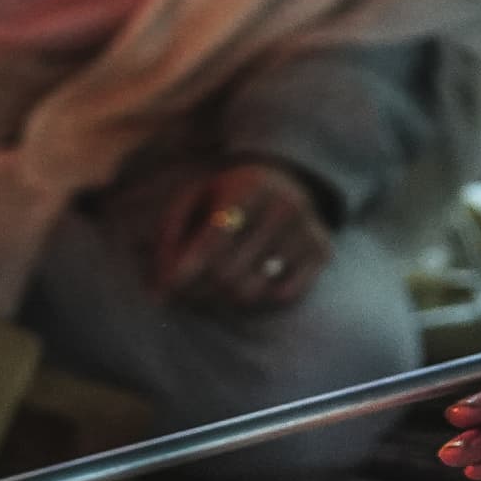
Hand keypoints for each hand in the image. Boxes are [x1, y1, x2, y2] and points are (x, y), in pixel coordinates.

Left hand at [149, 161, 330, 311]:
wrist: (281, 180)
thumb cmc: (221, 197)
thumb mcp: (189, 202)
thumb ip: (168, 240)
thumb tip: (158, 294)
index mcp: (247, 188)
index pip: (215, 240)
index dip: (186, 270)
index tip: (165, 289)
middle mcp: (284, 206)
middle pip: (228, 275)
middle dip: (196, 290)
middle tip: (181, 292)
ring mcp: (307, 230)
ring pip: (252, 292)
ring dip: (221, 299)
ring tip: (207, 287)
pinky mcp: (323, 252)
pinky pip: (282, 296)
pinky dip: (257, 300)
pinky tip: (244, 283)